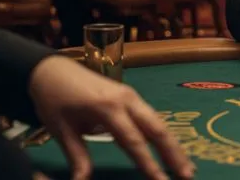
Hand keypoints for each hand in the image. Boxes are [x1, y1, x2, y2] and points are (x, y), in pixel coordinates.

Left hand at [29, 56, 194, 179]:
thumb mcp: (60, 130)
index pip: (134, 141)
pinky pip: (152, 117)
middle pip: (157, 129)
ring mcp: (131, 96)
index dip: (149, 163)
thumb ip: (77, 156)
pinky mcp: (131, 96)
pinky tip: (171, 148)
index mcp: (108, 108)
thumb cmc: (54, 99)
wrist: (52, 70)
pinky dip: (164, 134)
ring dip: (173, 144)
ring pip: (159, 122)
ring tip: (186, 166)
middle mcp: (127, 100)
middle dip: (173, 153)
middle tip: (188, 175)